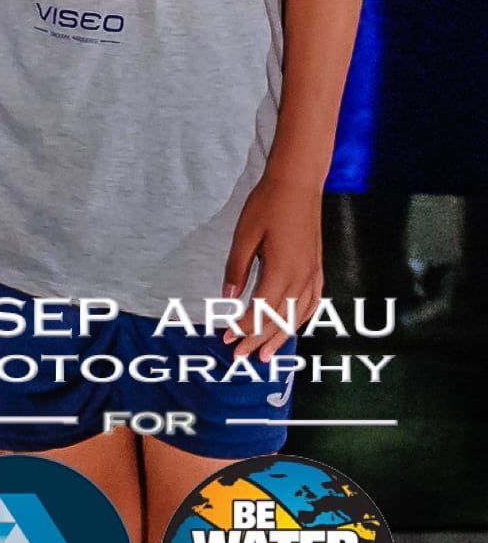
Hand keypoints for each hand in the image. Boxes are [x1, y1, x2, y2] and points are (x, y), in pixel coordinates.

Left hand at [223, 169, 324, 359]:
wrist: (298, 185)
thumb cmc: (267, 206)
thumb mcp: (244, 235)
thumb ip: (236, 268)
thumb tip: (227, 297)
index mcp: (280, 272)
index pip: (260, 311)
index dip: (242, 328)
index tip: (225, 339)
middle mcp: (301, 279)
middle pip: (279, 320)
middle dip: (258, 341)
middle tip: (240, 357)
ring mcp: (313, 275)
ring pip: (298, 316)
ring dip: (281, 337)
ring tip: (267, 355)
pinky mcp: (317, 269)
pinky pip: (312, 304)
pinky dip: (300, 320)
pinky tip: (292, 327)